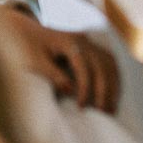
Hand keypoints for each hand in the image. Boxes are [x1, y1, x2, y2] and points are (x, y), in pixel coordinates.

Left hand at [1, 8, 120, 112]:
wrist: (28, 30)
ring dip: (113, 85)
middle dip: (104, 90)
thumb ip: (53, 74)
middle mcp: (84, 40)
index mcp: (69, 41)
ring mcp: (90, 42)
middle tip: (103, 112)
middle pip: (102, 65)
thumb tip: (71, 91)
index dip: (85, 87)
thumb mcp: (36, 61)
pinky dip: (114, 78)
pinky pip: (109, 62)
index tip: (82, 107)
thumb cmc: (29, 47)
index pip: (83, 66)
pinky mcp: (92, 47)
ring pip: (110, 63)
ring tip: (112, 108)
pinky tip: (114, 93)